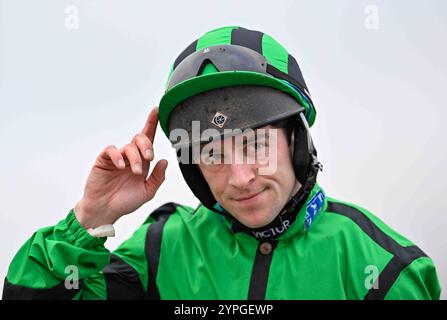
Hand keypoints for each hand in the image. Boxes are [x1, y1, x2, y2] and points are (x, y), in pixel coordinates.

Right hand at [74, 107, 167, 228]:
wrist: (106, 211)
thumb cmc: (126, 201)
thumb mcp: (147, 192)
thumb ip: (158, 177)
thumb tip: (165, 161)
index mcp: (142, 162)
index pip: (149, 139)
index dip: (152, 123)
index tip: (157, 110)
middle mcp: (130, 156)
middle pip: (140, 138)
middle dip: (147, 145)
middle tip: (149, 157)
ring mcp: (117, 157)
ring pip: (129, 146)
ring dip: (135, 158)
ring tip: (136, 172)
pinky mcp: (104, 160)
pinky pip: (111, 150)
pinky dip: (118, 156)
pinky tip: (121, 167)